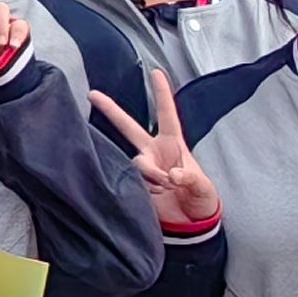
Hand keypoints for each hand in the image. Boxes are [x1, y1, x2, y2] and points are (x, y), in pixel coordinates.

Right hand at [91, 69, 221, 229]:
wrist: (190, 224)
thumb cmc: (202, 200)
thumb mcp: (205, 188)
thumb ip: (190, 179)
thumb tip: (172, 175)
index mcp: (174, 145)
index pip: (167, 114)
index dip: (162, 94)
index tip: (156, 72)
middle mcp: (154, 151)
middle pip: (129, 127)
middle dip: (111, 110)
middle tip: (92, 94)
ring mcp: (143, 167)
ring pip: (134, 161)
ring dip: (148, 174)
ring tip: (164, 188)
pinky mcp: (135, 183)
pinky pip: (129, 178)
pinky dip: (143, 187)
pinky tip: (155, 195)